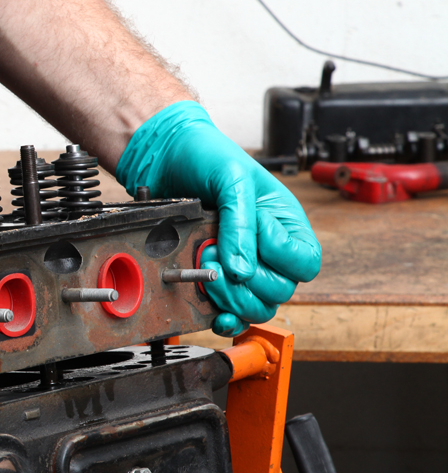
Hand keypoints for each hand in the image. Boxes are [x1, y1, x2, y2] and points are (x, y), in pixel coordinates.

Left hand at [116, 101, 320, 334]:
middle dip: (248, 279)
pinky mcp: (216, 276)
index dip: (282, 256)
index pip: (306, 262)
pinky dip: (224, 316)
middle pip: (281, 289)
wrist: (165, 156)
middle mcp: (268, 249)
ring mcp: (242, 264)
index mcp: (285, 223)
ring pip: (257, 305)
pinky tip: (214, 309)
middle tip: (214, 252)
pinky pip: (231, 311)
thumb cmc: (208, 157)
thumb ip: (241, 223)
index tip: (256, 234)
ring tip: (207, 264)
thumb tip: (242, 270)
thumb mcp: (232, 180)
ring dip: (232, 295)